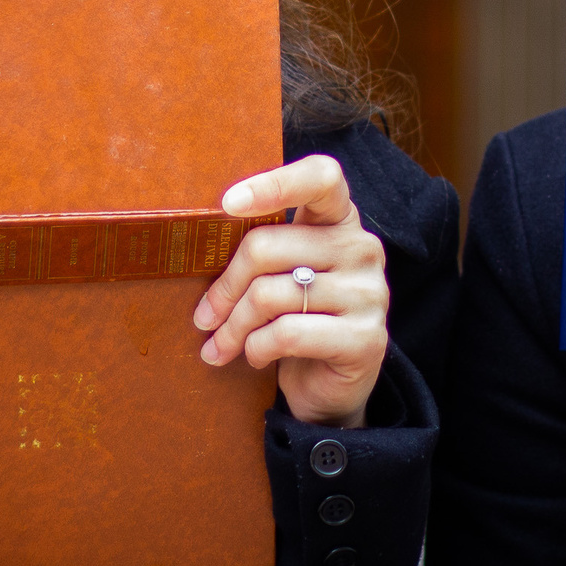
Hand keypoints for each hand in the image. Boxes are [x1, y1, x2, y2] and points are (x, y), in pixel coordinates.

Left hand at [192, 154, 388, 428]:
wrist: (331, 388)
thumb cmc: (296, 319)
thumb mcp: (281, 275)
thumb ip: (260, 250)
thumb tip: (196, 245)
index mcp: (340, 219)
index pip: (321, 177)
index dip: (275, 183)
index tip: (227, 203)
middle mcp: (362, 248)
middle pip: (268, 246)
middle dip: (224, 287)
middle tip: (203, 318)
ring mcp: (369, 293)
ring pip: (270, 294)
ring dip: (232, 326)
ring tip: (220, 345)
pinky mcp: (366, 339)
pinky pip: (288, 334)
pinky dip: (256, 348)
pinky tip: (255, 356)